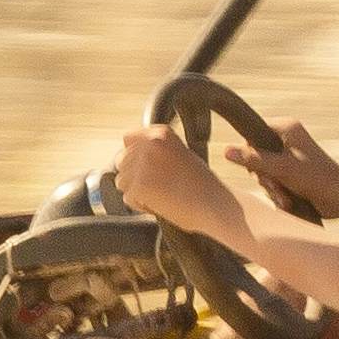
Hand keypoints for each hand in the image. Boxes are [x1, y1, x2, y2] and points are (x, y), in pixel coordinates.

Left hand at [115, 122, 249, 246]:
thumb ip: (156, 150)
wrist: (216, 204)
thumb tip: (131, 155)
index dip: (135, 155)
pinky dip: (141, 205)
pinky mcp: (139, 186)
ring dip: (136, 191)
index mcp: (160, 133)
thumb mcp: (180, 154)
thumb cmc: (202, 184)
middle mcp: (150, 144)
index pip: (128, 137)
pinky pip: (128, 198)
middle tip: (158, 186)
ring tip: (161, 195)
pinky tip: (161, 204)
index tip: (147, 167)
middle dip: (134, 175)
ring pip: (122, 181)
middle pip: (121, 161)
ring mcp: (143, 165)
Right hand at [231, 119, 338, 220]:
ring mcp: (289, 157)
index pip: (253, 133)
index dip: (251, 152)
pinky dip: (279, 192)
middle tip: (275, 185)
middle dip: (264, 176)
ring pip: (264, 172)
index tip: (257, 168)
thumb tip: (226, 151)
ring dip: (272, 187)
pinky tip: (288, 201)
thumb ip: (252, 159)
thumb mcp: (281, 168)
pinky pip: (274, 181)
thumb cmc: (316, 177)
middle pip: (256, 155)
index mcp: (286, 128)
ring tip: (285, 197)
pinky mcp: (292, 173)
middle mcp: (287, 140)